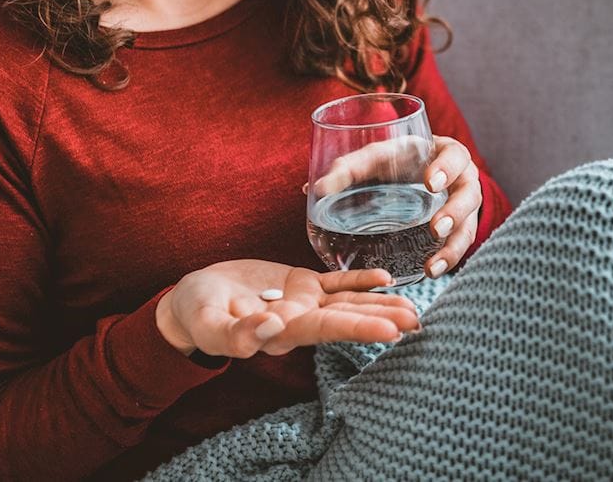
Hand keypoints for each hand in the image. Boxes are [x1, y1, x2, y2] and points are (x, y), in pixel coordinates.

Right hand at [156, 259, 419, 359]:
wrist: (194, 298)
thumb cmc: (195, 314)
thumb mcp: (207, 324)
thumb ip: (235, 333)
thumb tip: (271, 327)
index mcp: (279, 333)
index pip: (325, 331)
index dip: (358, 328)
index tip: (390, 330)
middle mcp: (299, 322)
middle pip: (346, 320)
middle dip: (382, 320)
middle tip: (418, 322)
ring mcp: (303, 303)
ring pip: (348, 302)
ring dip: (381, 304)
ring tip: (415, 309)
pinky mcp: (300, 285)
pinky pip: (335, 282)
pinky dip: (359, 280)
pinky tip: (386, 278)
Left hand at [302, 135, 484, 278]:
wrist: (418, 172)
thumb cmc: (397, 160)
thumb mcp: (375, 158)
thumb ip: (348, 168)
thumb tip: (313, 189)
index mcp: (445, 153)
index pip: (455, 157)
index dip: (446, 169)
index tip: (429, 183)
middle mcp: (462, 180)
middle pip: (469, 195)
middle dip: (454, 212)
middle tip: (435, 227)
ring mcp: (463, 207)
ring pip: (468, 226)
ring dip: (452, 246)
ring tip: (432, 266)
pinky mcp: (459, 229)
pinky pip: (461, 245)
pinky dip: (448, 259)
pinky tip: (431, 271)